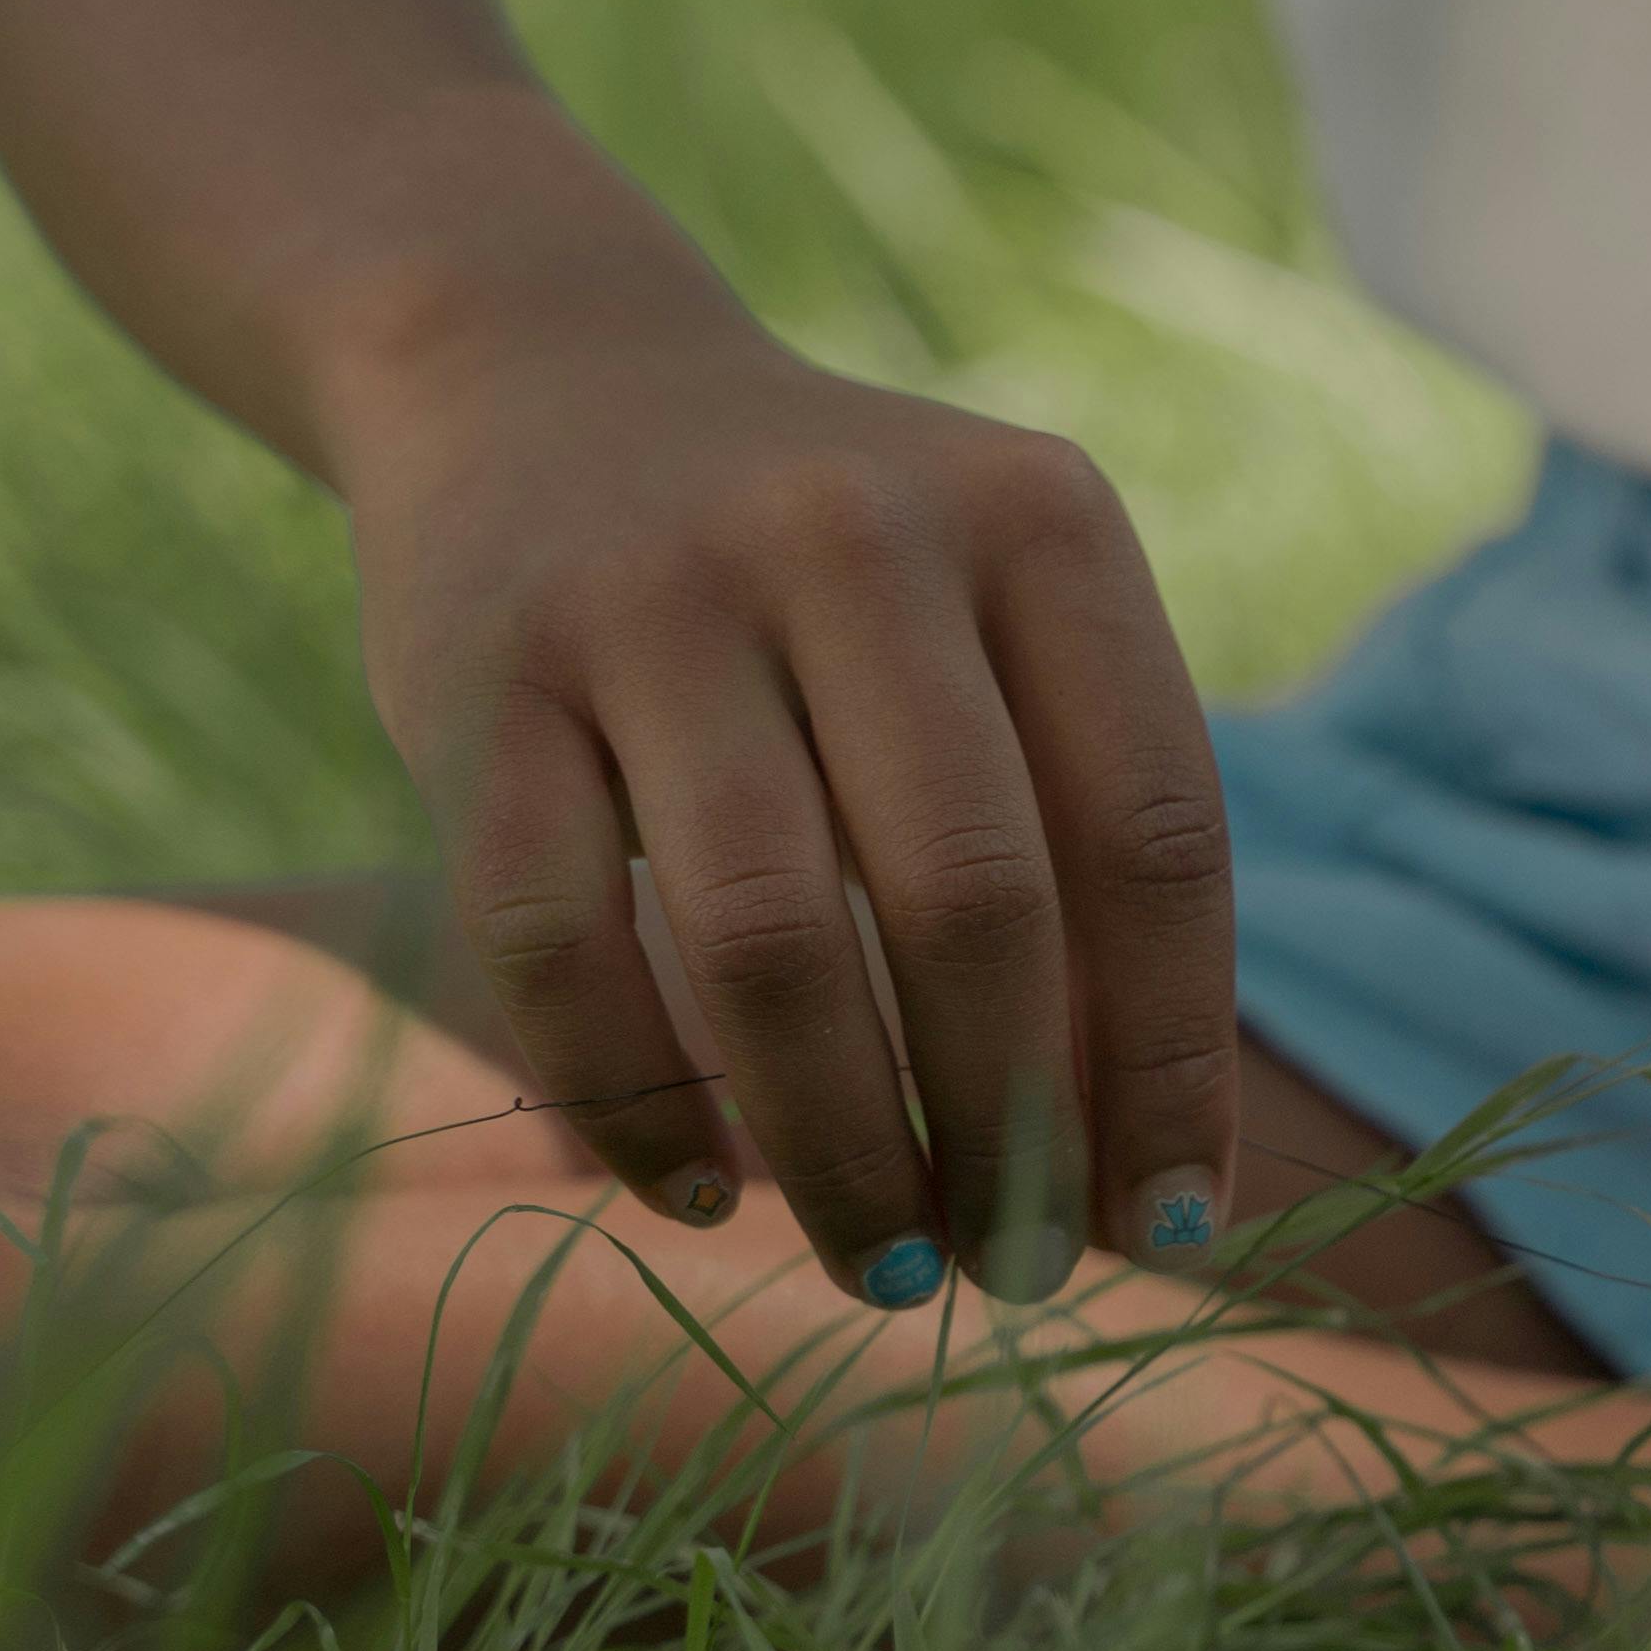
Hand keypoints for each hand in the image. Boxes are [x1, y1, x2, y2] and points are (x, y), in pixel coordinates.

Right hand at [345, 328, 1235, 1305]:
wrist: (540, 377)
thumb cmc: (834, 577)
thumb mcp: (995, 623)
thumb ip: (1078, 839)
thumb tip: (1149, 1186)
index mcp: (1037, 522)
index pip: (1153, 833)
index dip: (1172, 1058)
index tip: (1170, 1227)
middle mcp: (855, 534)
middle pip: (974, 902)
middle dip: (1011, 1131)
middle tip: (1018, 1272)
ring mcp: (652, 597)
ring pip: (769, 945)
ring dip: (841, 1152)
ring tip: (885, 1268)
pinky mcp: (479, 678)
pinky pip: (560, 948)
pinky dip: (635, 1106)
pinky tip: (696, 1192)